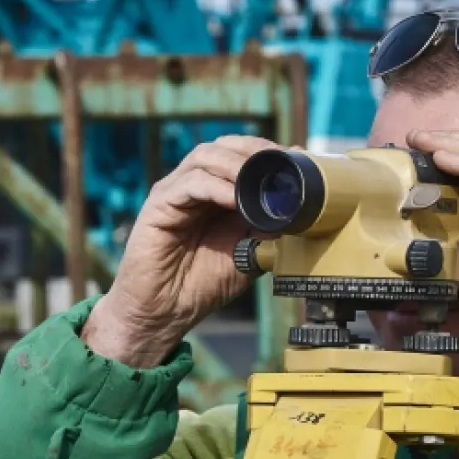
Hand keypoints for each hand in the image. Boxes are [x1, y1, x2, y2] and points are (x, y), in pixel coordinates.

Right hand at [82, 135, 278, 366]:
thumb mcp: (249, 253)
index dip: (267, 152)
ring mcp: (175, 192)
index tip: (295, 159)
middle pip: (223, 146)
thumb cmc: (202, 282)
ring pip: (206, 157)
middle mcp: (194, 185)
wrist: (166, 311)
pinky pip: (190, 183)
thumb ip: (270, 229)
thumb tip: (300, 208)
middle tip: (279, 164)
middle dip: (254, 151)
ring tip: (259, 181)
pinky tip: (236, 199)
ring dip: (237, 164)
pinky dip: (216, 186)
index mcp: (216, 192)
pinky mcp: (159, 204)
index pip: (241, 154)